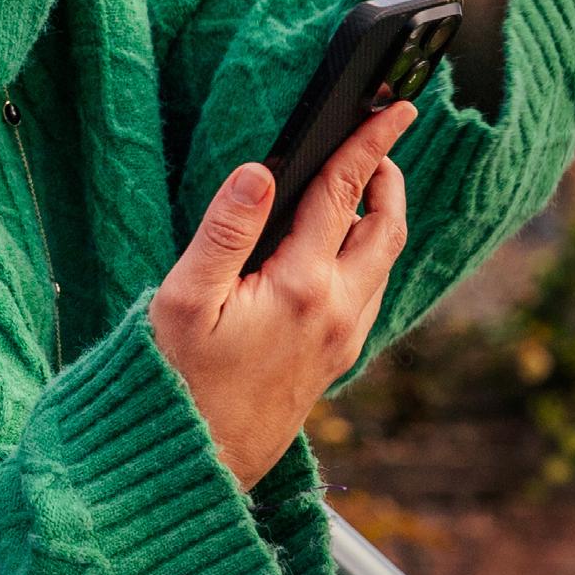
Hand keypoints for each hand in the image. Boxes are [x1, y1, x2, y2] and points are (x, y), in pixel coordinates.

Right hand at [150, 102, 414, 487]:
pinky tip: (338, 251)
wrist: (197, 466)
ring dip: (380, 219)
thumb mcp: (184, 299)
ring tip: (360, 186)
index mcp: (301, 287)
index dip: (370, 144)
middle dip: (388, 179)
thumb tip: (258, 174)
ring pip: (382, 266)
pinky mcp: (334, 362)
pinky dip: (367, 256)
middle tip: (379, 141)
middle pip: (385, 230)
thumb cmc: (179, 382)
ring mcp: (340, 341)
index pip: (344, 195)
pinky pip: (368, 295)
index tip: (396, 107)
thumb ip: (225, 231)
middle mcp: (335, 313)